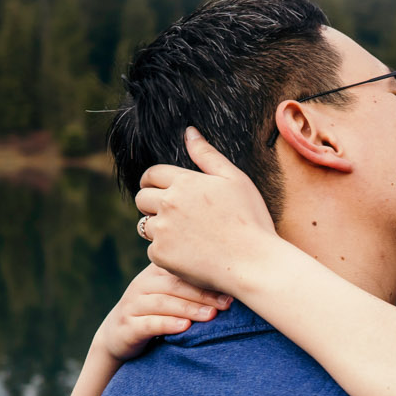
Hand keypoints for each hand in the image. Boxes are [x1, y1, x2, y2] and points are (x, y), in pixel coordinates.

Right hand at [94, 264, 230, 362]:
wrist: (119, 335)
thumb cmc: (157, 313)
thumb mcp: (172, 294)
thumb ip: (193, 285)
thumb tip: (235, 283)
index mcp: (156, 273)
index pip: (182, 269)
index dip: (207, 275)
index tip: (233, 284)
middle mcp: (142, 285)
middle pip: (174, 285)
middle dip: (203, 294)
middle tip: (228, 303)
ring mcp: (133, 305)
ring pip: (163, 303)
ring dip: (189, 309)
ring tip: (211, 315)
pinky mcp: (127, 326)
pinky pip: (148, 323)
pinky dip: (167, 324)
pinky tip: (184, 327)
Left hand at [134, 127, 278, 294]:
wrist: (254, 263)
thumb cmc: (251, 220)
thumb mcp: (235, 180)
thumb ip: (208, 155)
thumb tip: (189, 132)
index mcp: (184, 182)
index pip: (151, 174)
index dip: (153, 181)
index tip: (158, 189)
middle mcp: (168, 203)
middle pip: (141, 198)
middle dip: (152, 203)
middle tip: (173, 215)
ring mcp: (162, 231)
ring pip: (145, 226)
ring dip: (158, 228)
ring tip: (185, 236)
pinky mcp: (161, 255)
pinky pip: (153, 250)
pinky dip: (166, 253)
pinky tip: (190, 255)